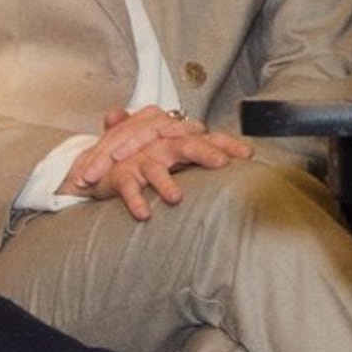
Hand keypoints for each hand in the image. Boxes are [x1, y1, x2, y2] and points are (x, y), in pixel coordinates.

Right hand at [64, 104, 252, 219]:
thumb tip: (236, 158)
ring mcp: (140, 159)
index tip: (248, 154)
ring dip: (165, 183)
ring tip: (176, 198)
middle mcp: (162, 146)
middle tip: (221, 163)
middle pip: (185, 146)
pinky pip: (128, 188)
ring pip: (155, 169)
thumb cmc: (146, 158)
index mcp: (178, 140)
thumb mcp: (175, 154)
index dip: (228, 144)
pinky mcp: (121, 175)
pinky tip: (144, 214)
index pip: (207, 138)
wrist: (103, 162)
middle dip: (205, 153)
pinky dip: (135, 201)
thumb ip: (202, 154)